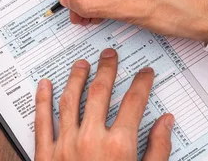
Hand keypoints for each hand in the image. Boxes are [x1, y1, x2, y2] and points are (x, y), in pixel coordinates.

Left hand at [35, 49, 173, 160]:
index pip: (134, 102)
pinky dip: (41, 100)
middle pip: (100, 92)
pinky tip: (43, 84)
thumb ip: (158, 150)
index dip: (141, 83)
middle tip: (110, 56)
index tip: (144, 73)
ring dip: (75, 77)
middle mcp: (91, 139)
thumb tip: (166, 123)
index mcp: (119, 146)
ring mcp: (65, 144)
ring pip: (69, 99)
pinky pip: (41, 120)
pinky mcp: (45, 154)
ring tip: (81, 64)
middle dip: (107, 69)